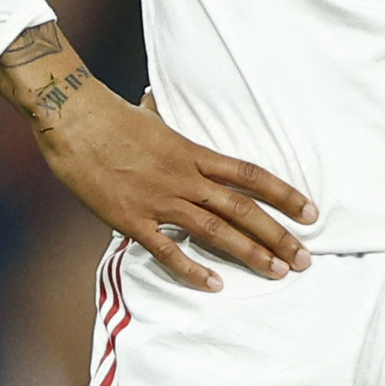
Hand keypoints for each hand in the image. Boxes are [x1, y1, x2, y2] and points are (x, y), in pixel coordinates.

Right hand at [0, 23, 315, 290]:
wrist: (73, 118)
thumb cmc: (110, 115)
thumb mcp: (150, 115)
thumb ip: (163, 119)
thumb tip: (156, 100)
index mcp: (194, 152)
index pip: (251, 175)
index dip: (285, 194)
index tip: (310, 213)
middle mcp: (185, 177)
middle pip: (243, 208)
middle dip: (278, 235)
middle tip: (305, 259)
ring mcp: (160, 198)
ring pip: (216, 230)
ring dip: (249, 253)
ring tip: (277, 272)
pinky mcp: (131, 218)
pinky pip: (167, 249)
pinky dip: (191, 268)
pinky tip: (215, 285)